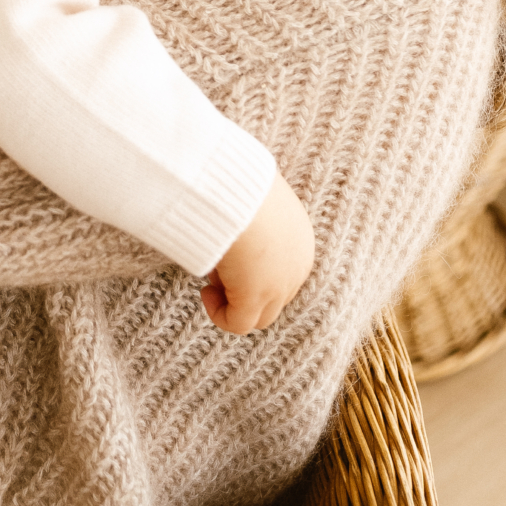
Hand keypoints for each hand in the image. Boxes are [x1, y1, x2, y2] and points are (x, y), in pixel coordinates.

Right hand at [201, 171, 315, 333]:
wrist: (235, 188)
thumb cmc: (240, 182)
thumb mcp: (256, 195)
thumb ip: (254, 210)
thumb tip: (234, 205)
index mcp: (300, 239)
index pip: (283, 269)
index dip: (254, 267)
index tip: (230, 251)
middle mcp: (297, 266)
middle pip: (274, 295)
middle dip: (245, 285)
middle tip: (220, 265)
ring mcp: (279, 285)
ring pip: (259, 315)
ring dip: (233, 300)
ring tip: (212, 278)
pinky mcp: (254, 298)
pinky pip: (238, 323)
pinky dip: (220, 315)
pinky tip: (205, 293)